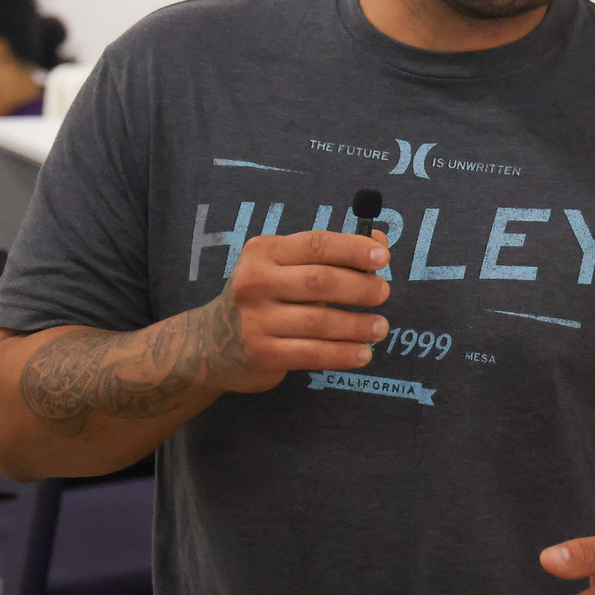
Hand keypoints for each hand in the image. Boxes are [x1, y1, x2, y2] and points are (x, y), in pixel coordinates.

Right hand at [217, 229, 390, 391]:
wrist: (211, 343)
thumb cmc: (265, 297)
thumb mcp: (287, 267)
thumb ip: (331, 254)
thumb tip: (381, 240)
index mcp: (264, 252)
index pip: (316, 244)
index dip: (354, 249)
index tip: (383, 257)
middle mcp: (254, 282)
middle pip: (320, 281)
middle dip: (361, 288)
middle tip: (383, 294)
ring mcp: (255, 319)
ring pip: (320, 321)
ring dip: (358, 325)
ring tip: (381, 327)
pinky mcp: (261, 353)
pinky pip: (312, 353)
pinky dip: (343, 354)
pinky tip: (363, 353)